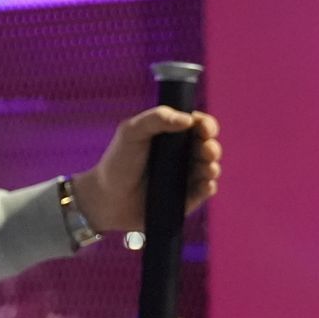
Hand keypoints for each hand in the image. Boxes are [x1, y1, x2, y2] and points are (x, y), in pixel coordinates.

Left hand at [72, 108, 221, 233]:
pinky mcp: (185, 199)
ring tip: (207, 167)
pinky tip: (206, 184)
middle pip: (209, 146)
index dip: (206, 125)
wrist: (105, 198)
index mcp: (172, 135)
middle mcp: (182, 155)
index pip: (198, 126)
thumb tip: (188, 119)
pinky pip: (204, 192)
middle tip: (206, 149)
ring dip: (212, 166)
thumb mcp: (131, 132)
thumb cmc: (117, 161)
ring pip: (210, 169)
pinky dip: (209, 187)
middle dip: (212, 147)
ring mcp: (185, 177)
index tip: (203, 127)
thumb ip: (155, 118)